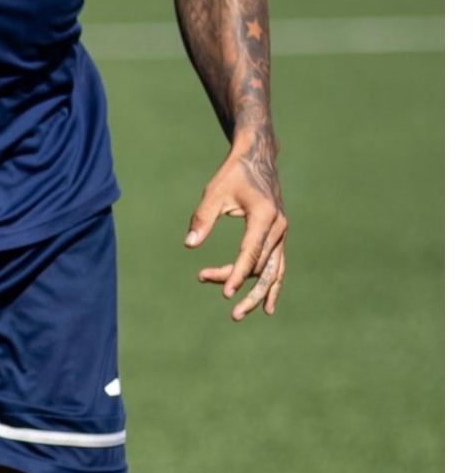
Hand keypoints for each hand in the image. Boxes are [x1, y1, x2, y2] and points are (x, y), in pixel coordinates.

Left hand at [185, 146, 285, 320]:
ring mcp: (281, 234)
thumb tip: (190, 243)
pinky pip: (277, 267)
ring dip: (258, 294)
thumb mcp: (215, 192)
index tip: (224, 293)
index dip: (237, 274)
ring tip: (240, 313)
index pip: (250, 253)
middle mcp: (278, 227)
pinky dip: (272, 286)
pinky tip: (266, 307)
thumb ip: (203, 217)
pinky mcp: (279, 237)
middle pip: (262, 267)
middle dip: (246, 290)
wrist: (258, 158)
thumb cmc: (233, 174)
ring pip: (272, 272)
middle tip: (232, 313)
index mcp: (264, 215)